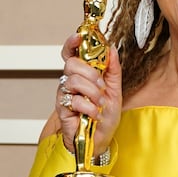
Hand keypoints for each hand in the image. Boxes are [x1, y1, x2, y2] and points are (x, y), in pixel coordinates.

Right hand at [56, 33, 122, 156]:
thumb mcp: (115, 90)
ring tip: (100, 103)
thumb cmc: (105, 115)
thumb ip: (113, 69)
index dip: (73, 42)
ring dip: (91, 92)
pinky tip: (94, 114)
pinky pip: (73, 100)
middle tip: (102, 85)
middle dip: (90, 73)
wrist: (101, 140)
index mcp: (83, 73)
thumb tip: (111, 48)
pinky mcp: (62, 109)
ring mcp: (65, 94)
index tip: (79, 36)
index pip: (72, 52)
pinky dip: (88, 107)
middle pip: (71, 64)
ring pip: (73, 81)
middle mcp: (71, 81)